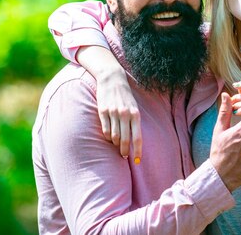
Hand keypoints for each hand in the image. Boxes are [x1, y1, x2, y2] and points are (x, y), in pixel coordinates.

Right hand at [78, 46, 142, 161]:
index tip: (138, 160)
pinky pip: (105, 130)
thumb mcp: (134, 107)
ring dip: (116, 144)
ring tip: (117, 145)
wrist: (112, 78)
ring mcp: (113, 113)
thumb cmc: (125, 95)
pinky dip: (108, 136)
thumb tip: (134, 141)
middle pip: (125, 140)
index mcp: (135, 114)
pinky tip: (110, 136)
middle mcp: (125, 114)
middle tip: (124, 155)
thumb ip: (134, 122)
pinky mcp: (102, 111)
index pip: (137, 137)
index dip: (138, 151)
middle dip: (125, 151)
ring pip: (114, 137)